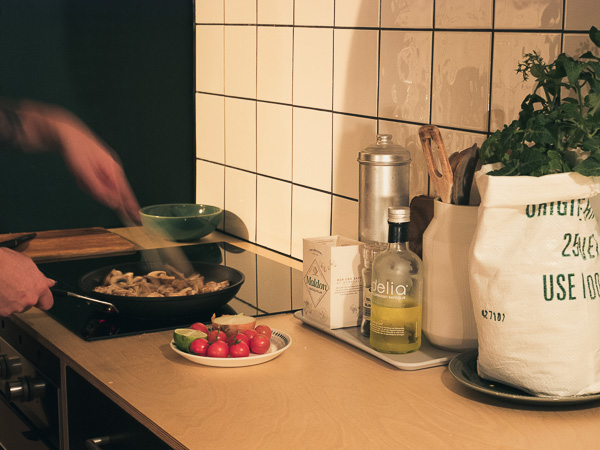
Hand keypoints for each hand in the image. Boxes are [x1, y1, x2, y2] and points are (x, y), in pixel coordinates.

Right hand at [0, 248, 54, 316]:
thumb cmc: (5, 262)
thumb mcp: (27, 263)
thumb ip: (40, 277)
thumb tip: (49, 282)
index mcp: (39, 287)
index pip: (47, 302)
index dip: (42, 300)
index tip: (39, 299)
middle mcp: (30, 299)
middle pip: (29, 304)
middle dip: (24, 298)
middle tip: (15, 287)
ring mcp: (16, 306)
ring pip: (16, 307)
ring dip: (12, 301)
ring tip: (5, 288)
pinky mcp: (3, 311)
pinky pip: (4, 309)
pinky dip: (2, 304)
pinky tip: (0, 293)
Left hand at [6, 100, 140, 223]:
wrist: (66, 134)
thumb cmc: (77, 151)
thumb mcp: (86, 174)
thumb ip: (100, 190)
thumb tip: (114, 204)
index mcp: (113, 170)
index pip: (126, 194)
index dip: (131, 207)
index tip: (137, 219)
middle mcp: (113, 170)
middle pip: (112, 192)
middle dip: (98, 192)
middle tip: (85, 182)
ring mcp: (105, 169)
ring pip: (100, 188)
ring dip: (88, 186)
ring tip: (79, 175)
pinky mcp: (98, 168)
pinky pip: (93, 182)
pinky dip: (85, 181)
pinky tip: (79, 173)